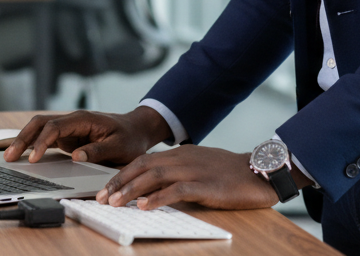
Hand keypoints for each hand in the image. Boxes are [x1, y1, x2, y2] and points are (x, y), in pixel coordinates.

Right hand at [4, 107, 170, 164]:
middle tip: (9, 156)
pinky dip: (32, 145)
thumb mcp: (119, 147)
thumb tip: (76, 157)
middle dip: (23, 138)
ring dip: (24, 141)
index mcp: (83, 119)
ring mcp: (69, 128)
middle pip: (40, 123)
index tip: (33, 158)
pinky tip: (23, 156)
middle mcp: (72, 121)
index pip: (54, 127)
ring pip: (39, 129)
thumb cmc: (130, 138)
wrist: (137, 129)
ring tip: (10, 157)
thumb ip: (98, 151)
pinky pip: (46, 138)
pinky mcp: (68, 137)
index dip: (41, 142)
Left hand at [97, 145, 277, 210]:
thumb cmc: (229, 173)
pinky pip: (175, 190)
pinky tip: (144, 207)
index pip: (143, 161)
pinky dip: (157, 198)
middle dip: (118, 182)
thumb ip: (177, 173)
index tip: (105, 187)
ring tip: (114, 202)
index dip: (122, 174)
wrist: (258, 172)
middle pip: (142, 166)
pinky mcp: (204, 185)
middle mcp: (182, 159)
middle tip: (101, 197)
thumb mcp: (198, 167)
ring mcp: (192, 170)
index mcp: (179, 154)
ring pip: (153, 177)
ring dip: (130, 190)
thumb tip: (154, 188)